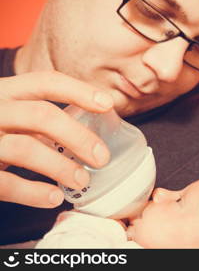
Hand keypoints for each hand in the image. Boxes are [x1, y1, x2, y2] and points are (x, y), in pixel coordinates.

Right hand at [0, 71, 113, 207]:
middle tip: (102, 157)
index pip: (45, 81)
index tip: (108, 103)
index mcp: (4, 92)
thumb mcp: (9, 114)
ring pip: (25, 148)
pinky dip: (33, 192)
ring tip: (83, 181)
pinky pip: (3, 182)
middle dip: (78, 136)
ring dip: (60, 167)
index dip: (79, 90)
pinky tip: (54, 197)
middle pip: (40, 115)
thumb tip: (87, 134)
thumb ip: (36, 119)